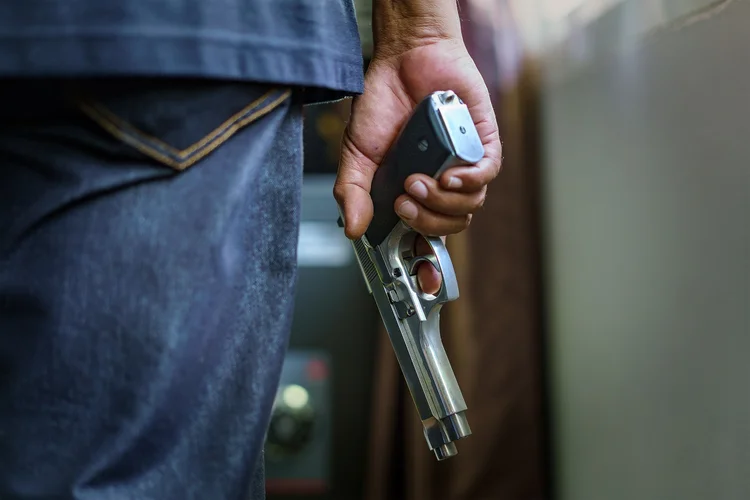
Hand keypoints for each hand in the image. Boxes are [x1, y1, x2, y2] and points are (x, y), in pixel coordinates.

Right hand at [334, 39, 501, 292]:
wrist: (403, 58)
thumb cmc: (383, 103)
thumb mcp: (357, 153)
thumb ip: (353, 190)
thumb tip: (353, 229)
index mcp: (413, 192)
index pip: (425, 235)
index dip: (426, 262)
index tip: (421, 278)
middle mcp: (441, 183)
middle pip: (449, 225)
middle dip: (427, 221)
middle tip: (405, 201)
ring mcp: (462, 164)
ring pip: (469, 205)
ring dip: (443, 200)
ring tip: (420, 179)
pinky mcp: (481, 142)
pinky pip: (486, 175)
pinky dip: (469, 181)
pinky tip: (450, 174)